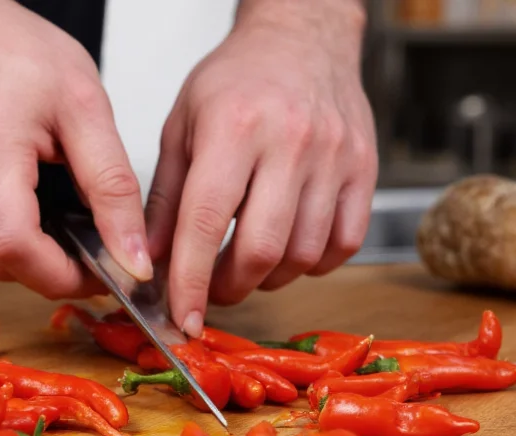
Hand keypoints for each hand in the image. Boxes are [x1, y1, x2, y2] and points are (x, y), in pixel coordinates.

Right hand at [0, 0, 151, 297]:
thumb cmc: (11, 48)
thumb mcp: (84, 105)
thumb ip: (112, 185)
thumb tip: (133, 254)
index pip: (16, 244)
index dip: (63, 275)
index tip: (105, 272)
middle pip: (0, 263)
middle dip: (55, 275)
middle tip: (98, 259)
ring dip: (36, 260)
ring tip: (74, 233)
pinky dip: (17, 239)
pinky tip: (42, 213)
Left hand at [145, 0, 376, 336]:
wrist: (302, 39)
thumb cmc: (238, 80)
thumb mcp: (182, 127)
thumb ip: (166, 198)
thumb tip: (151, 260)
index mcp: (234, 126)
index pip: (205, 221)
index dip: (189, 279)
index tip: (181, 316)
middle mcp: (290, 141)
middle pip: (262, 248)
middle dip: (231, 288)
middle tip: (213, 290)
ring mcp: (334, 157)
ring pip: (304, 253)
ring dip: (270, 278)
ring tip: (249, 263)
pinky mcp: (364, 169)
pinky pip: (344, 243)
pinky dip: (313, 263)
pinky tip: (291, 248)